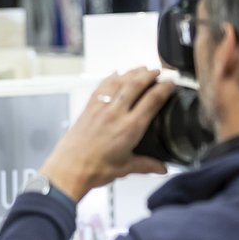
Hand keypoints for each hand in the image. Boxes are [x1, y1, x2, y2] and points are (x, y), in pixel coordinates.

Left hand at [40, 67, 173, 201]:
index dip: (164, 88)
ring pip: (118, 82)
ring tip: (141, 69)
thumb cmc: (93, 170)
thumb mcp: (125, 168)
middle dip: (149, 75)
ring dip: (131, 73)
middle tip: (158, 72)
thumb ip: (146, 165)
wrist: (68, 170)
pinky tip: (116, 75)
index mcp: (129, 128)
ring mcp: (100, 109)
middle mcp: (115, 114)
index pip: (152, 100)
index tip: (171, 83)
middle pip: (136, 84)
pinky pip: (101, 87)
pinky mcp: (88, 109)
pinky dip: (110, 78)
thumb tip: (162, 168)